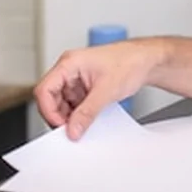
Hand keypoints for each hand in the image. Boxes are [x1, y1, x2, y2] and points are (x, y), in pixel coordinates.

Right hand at [34, 42, 160, 139]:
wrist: (147, 61)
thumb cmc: (130, 62)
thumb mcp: (106, 91)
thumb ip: (87, 112)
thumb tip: (73, 130)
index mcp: (69, 63)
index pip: (45, 89)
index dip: (49, 111)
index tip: (61, 126)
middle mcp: (70, 69)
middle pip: (50, 98)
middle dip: (59, 116)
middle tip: (72, 130)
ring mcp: (77, 78)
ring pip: (61, 103)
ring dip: (70, 116)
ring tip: (83, 124)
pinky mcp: (84, 86)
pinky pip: (74, 103)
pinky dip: (78, 113)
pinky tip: (88, 119)